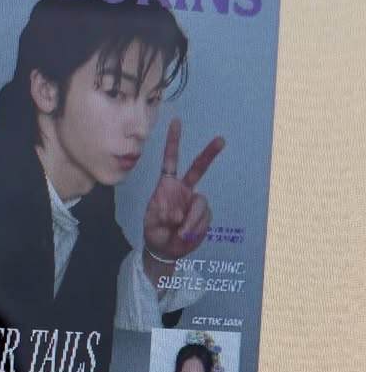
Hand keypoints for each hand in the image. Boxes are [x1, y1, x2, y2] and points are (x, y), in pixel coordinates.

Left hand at [143, 118, 224, 262]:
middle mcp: (183, 190)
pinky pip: (204, 218)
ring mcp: (195, 201)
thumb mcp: (151, 222)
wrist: (166, 250)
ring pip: (201, 204)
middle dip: (209, 154)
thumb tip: (179, 213)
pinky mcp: (204, 214)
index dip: (173, 142)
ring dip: (191, 220)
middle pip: (198, 168)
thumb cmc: (155, 232)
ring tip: (180, 233)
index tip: (176, 122)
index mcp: (167, 186)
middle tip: (221, 140)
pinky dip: (195, 228)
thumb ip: (162, 214)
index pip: (171, 160)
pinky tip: (186, 235)